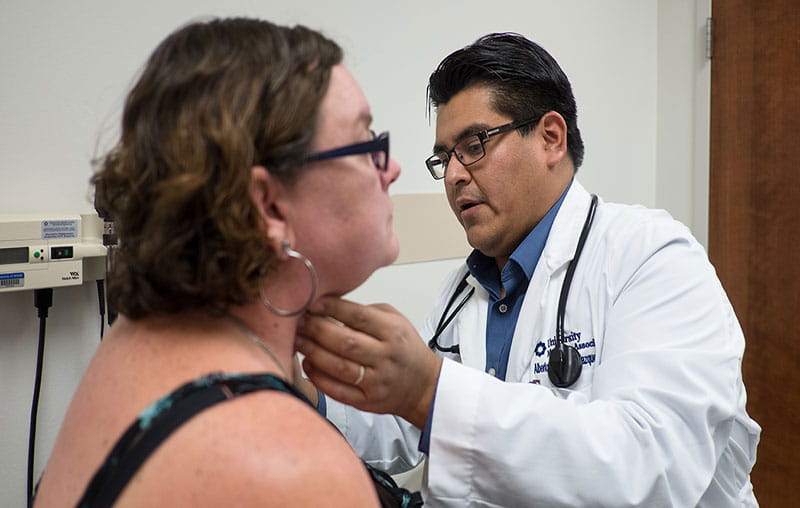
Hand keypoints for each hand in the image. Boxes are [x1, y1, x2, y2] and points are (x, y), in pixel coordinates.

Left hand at [296, 297, 442, 428]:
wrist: (422, 386)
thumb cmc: (404, 349)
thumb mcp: (396, 320)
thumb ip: (366, 312)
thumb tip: (329, 305)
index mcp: (393, 332)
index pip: (359, 316)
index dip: (332, 308)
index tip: (312, 303)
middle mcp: (386, 356)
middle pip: (345, 341)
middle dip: (316, 329)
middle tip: (298, 321)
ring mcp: (376, 381)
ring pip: (338, 366)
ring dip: (312, 351)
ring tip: (297, 340)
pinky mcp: (367, 401)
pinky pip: (337, 390)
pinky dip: (318, 377)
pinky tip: (308, 364)